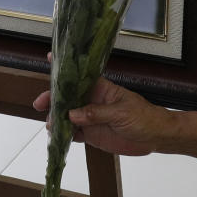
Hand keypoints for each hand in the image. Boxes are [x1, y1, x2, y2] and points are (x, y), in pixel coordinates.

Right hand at [32, 76, 173, 156]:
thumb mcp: (121, 113)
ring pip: (67, 116)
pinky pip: (74, 134)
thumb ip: (96, 113)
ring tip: (50, 126)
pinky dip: (64, 136)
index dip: (65, 68)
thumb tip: (72, 114)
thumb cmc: (143, 117)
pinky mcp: (92, 135)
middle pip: (68, 98)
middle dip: (53, 99)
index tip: (50, 58)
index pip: (81, 75)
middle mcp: (92, 102)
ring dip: (56, 120)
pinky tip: (57, 138)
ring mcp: (91, 119)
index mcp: (101, 89)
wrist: (155, 137)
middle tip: (40, 105)